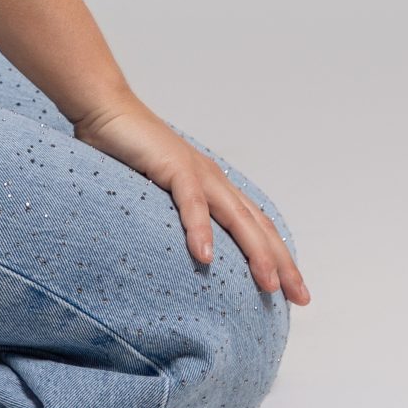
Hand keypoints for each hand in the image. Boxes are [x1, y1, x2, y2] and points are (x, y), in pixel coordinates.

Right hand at [72, 92, 310, 304]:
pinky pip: (192, 203)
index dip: (279, 257)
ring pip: (236, 218)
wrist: (107, 109)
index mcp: (215, 187)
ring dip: (256, 253)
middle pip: (257, 227)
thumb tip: (187, 255)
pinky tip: (205, 256)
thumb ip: (176, 218)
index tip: (295, 291)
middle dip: (282, 263)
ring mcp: (197, 172)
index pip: (257, 226)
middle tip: (301, 298)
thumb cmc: (129, 154)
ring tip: (268, 285)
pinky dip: (200, 230)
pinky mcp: (173, 167)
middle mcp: (214, 180)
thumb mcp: (160, 194)